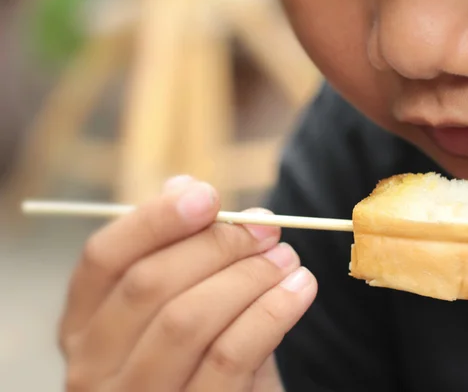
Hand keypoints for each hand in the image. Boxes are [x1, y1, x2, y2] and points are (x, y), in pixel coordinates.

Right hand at [59, 176, 317, 390]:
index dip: (154, 218)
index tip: (208, 195)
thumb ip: (176, 250)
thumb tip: (182, 185)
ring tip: (287, 260)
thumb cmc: (200, 358)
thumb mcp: (182, 306)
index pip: (103, 257)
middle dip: (216, 245)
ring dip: (248, 276)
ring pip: (186, 319)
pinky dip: (271, 312)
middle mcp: (92, 367)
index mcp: (82, 325)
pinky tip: (299, 290)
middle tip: (267, 230)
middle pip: (148, 283)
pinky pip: (229, 355)